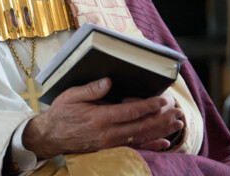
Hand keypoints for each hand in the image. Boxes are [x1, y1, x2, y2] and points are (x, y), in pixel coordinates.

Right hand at [21, 78, 184, 158]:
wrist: (50, 137)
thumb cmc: (61, 113)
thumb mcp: (71, 96)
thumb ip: (90, 89)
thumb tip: (108, 82)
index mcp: (99, 117)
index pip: (130, 111)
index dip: (148, 106)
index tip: (162, 100)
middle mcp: (108, 132)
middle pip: (141, 126)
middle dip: (162, 119)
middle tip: (178, 112)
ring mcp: (110, 143)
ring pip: (141, 137)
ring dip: (161, 131)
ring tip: (177, 125)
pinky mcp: (110, 148)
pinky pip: (135, 147)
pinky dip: (151, 145)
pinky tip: (164, 142)